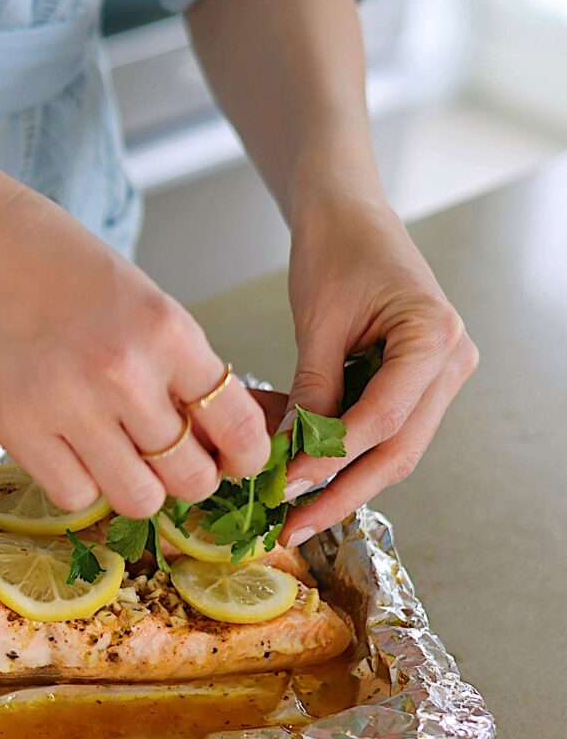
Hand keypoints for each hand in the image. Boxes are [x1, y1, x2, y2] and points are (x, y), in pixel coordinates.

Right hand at [0, 158, 271, 516]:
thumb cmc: (48, 256)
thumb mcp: (136, 295)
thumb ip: (173, 361)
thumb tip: (210, 431)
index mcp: (168, 330)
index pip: (239, 426)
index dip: (244, 457)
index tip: (234, 461)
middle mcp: (126, 374)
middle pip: (192, 476)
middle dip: (188, 476)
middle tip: (167, 459)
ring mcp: (69, 406)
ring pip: (138, 498)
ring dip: (136, 486)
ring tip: (116, 457)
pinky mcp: (17, 428)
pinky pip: (75, 496)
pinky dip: (80, 484)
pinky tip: (69, 451)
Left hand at [279, 189, 477, 542]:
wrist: (347, 211)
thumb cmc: (333, 247)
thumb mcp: (317, 320)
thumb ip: (312, 388)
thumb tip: (293, 458)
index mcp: (434, 336)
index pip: (385, 418)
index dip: (334, 458)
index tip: (287, 485)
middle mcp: (451, 360)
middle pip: (399, 448)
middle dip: (343, 491)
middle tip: (293, 527)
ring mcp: (442, 373)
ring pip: (396, 447)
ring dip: (345, 482)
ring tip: (296, 516)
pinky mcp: (420, 380)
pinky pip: (388, 428)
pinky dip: (349, 454)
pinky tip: (310, 480)